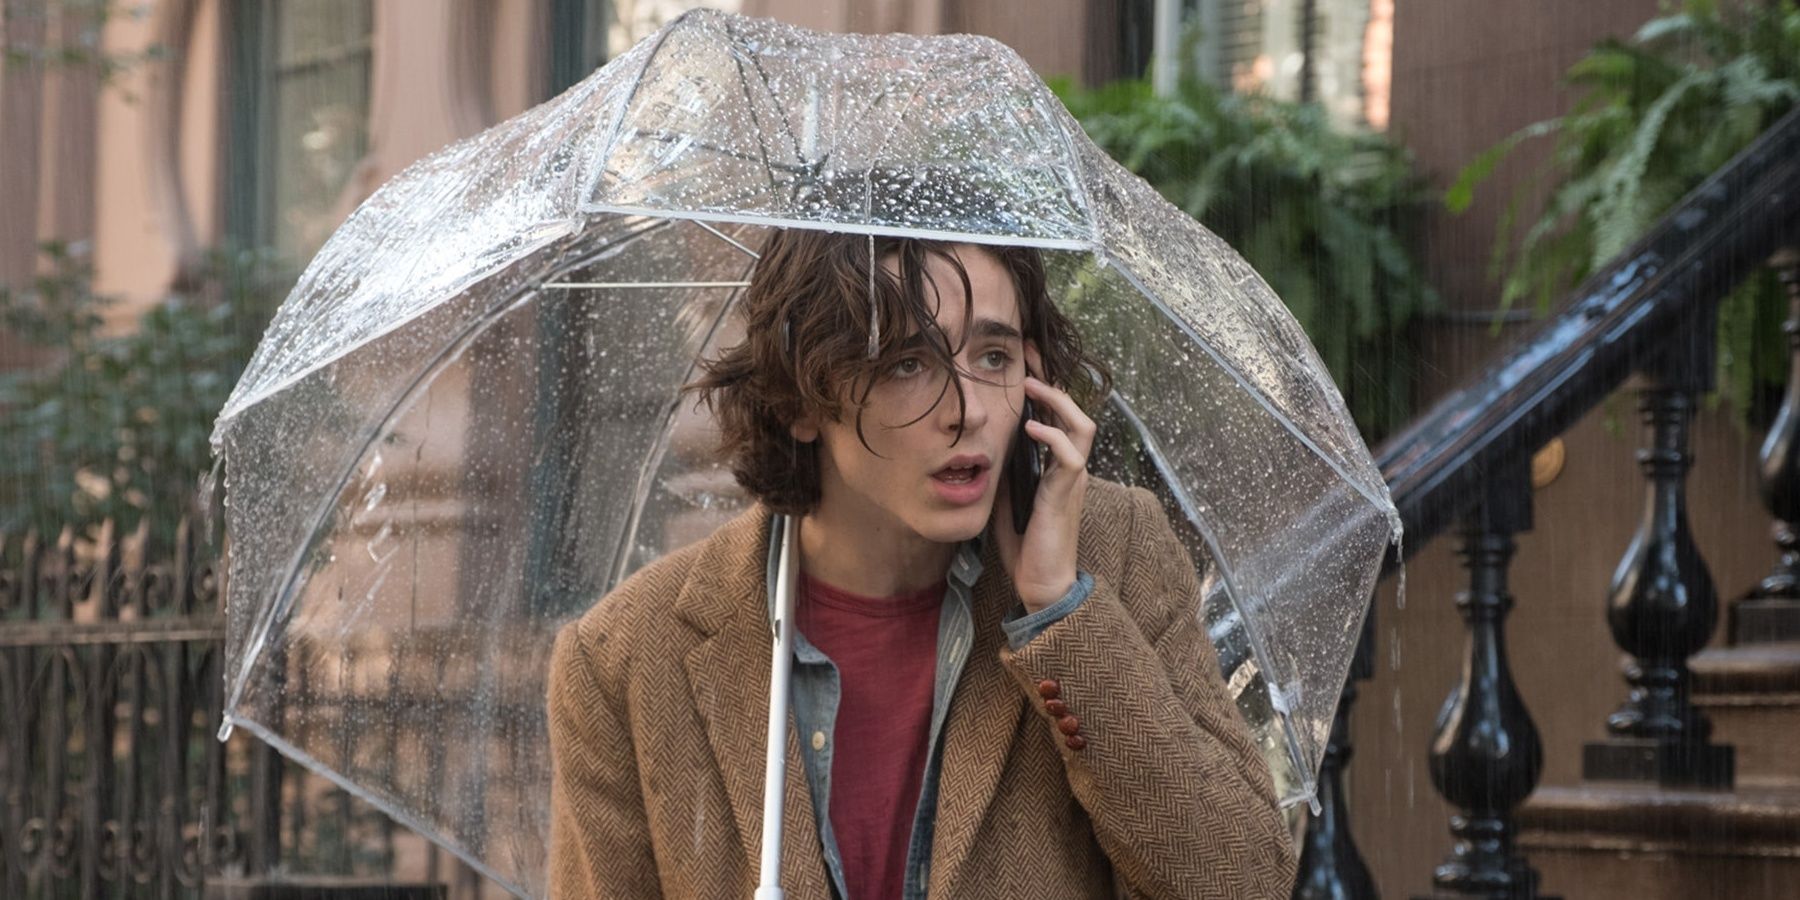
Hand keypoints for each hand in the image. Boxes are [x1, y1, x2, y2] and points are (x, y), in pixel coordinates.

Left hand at [993, 347, 1095, 611]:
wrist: (1041, 583)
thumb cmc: (1026, 545)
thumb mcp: (1005, 498)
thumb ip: (1003, 471)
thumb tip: (985, 447)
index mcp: (1056, 466)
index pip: (1057, 418)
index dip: (1044, 389)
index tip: (1024, 364)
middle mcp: (1069, 467)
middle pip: (1075, 411)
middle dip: (1053, 383)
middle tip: (1029, 360)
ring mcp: (1072, 479)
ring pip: (1082, 426)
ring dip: (1058, 402)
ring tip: (1033, 388)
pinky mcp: (1067, 493)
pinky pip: (1070, 455)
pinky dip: (1053, 436)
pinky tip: (1031, 429)